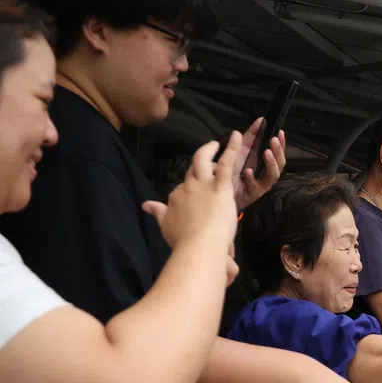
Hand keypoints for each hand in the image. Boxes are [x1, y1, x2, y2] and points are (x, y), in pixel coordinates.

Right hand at [145, 134, 240, 283]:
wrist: (199, 245)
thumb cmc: (184, 241)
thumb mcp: (165, 226)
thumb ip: (158, 213)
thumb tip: (145, 205)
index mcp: (176, 197)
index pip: (183, 187)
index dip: (191, 188)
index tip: (197, 192)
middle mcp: (187, 187)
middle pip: (191, 170)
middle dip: (199, 162)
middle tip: (208, 153)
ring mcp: (203, 185)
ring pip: (203, 160)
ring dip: (209, 149)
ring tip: (217, 143)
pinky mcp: (220, 187)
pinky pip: (226, 163)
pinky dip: (230, 149)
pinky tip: (235, 137)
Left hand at [230, 117, 286, 210]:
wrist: (219, 189)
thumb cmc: (232, 170)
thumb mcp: (241, 149)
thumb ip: (252, 135)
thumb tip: (261, 120)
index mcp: (264, 162)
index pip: (278, 152)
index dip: (282, 143)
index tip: (280, 132)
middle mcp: (265, 174)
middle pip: (280, 164)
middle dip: (278, 151)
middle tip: (273, 141)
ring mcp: (261, 184)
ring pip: (273, 176)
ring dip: (271, 163)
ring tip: (266, 153)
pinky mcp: (252, 194)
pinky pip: (256, 186)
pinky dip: (252, 178)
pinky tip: (248, 171)